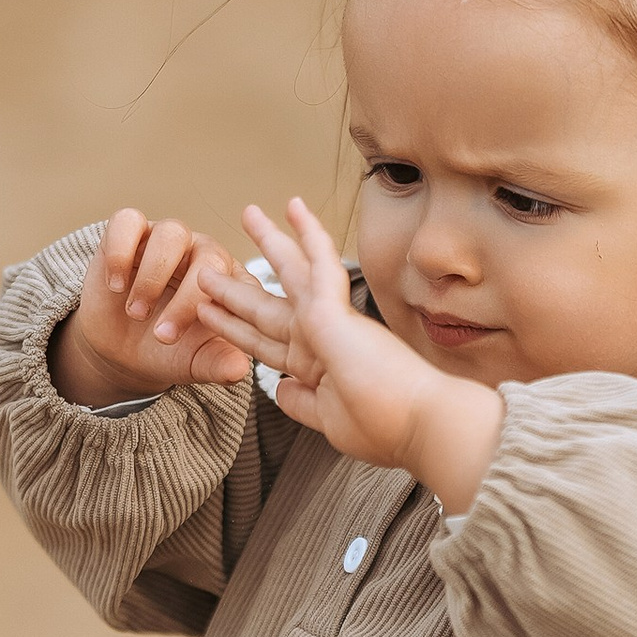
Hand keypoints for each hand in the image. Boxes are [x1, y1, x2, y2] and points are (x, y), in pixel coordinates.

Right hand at [53, 210, 251, 404]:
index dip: (224, 308)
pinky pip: (128, 221)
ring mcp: (167, 240)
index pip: (240, 284)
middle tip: (163, 337)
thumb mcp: (195, 364)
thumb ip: (218, 363)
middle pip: (209, 255)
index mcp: (230, 283)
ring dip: (152, 276)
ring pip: (171, 233)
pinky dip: (120, 252)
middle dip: (186, 300)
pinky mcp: (130, 233)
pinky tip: (116, 285)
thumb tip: (239, 369)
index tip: (205, 334)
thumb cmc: (169, 352)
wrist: (122, 350)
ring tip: (136, 313)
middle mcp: (203, 254)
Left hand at [196, 196, 502, 512]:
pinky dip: (309, 236)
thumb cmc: (390, 428)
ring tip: (248, 212)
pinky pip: (320, 263)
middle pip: (266, 305)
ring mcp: (329, 322)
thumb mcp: (329, 422)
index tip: (211, 312)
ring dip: (269, 242)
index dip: (235, 327)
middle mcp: (319, 340)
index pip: (265, 343)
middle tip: (212, 264)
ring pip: (290, 274)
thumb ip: (301, 403)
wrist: (426, 423)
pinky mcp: (337, 311)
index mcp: (314, 368)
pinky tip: (296, 207)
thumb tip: (278, 388)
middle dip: (236, 286)